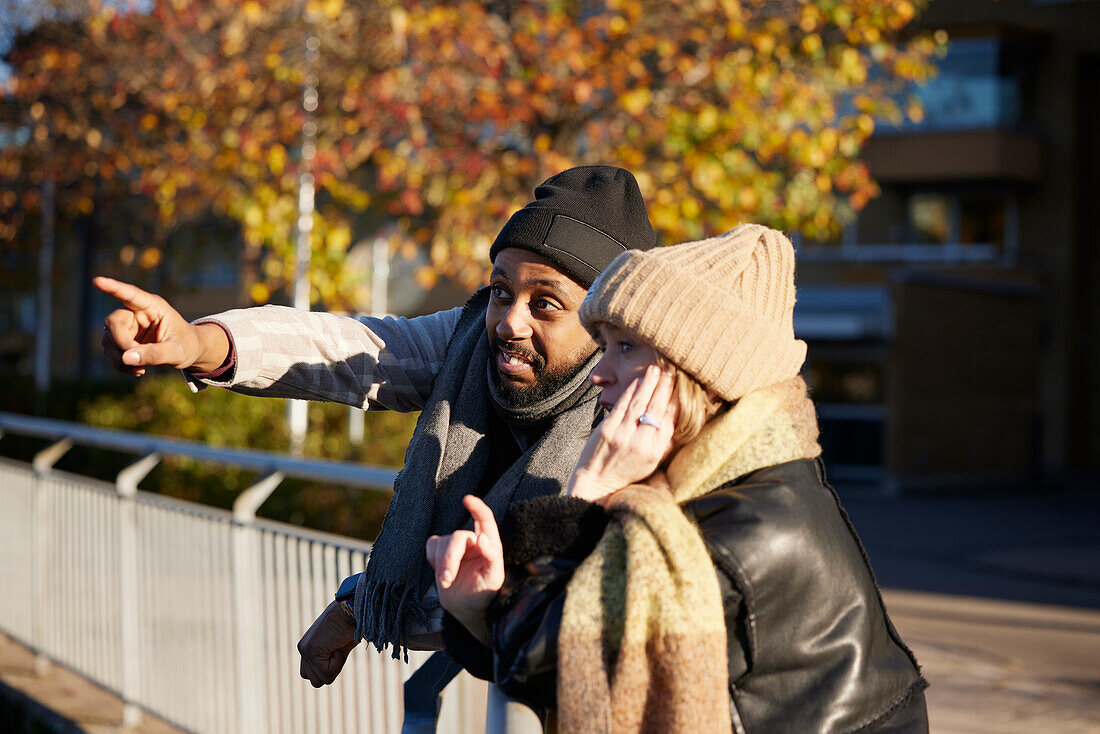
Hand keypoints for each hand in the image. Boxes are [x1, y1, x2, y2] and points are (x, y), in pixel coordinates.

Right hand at [94, 276, 228, 375]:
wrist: (189, 352)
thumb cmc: (186, 346)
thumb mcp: (177, 352)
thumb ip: (155, 354)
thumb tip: (126, 358)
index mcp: (153, 306)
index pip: (130, 294)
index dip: (113, 288)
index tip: (98, 281)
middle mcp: (136, 312)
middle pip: (113, 322)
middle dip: (121, 344)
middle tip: (137, 362)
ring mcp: (128, 325)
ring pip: (108, 339)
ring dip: (119, 358)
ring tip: (140, 370)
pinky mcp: (123, 339)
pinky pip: (111, 351)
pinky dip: (120, 364)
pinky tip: (137, 371)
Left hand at [297, 601, 358, 686]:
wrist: (352, 608)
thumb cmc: (352, 623)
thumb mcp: (340, 645)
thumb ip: (331, 658)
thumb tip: (329, 674)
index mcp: (308, 645)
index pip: (312, 674)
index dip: (329, 668)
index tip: (339, 650)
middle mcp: (303, 648)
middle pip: (314, 680)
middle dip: (329, 671)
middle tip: (338, 650)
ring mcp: (305, 650)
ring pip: (319, 680)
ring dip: (334, 668)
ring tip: (338, 646)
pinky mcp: (311, 651)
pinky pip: (326, 673)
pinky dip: (338, 662)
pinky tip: (338, 645)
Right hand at [425, 495, 504, 643]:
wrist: (466, 607)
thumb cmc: (484, 592)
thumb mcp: (494, 578)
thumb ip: (492, 557)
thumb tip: (483, 539)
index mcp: (490, 544)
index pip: (485, 520)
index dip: (477, 508)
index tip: (467, 499)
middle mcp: (472, 541)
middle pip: (456, 537)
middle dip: (449, 559)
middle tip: (446, 580)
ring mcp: (456, 545)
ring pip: (442, 543)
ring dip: (441, 564)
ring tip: (446, 582)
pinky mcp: (440, 551)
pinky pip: (431, 546)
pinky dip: (432, 559)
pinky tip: (440, 572)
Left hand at [568, 365, 676, 502]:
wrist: (598, 482)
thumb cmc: (628, 471)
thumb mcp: (653, 461)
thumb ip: (666, 441)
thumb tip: (679, 418)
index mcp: (655, 451)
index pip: (669, 420)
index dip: (675, 401)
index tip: (681, 386)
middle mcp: (641, 443)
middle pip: (656, 409)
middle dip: (664, 387)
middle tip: (670, 371)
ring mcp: (622, 435)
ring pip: (639, 403)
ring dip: (648, 383)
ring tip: (656, 369)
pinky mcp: (607, 429)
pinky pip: (621, 405)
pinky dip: (631, 390)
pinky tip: (638, 380)